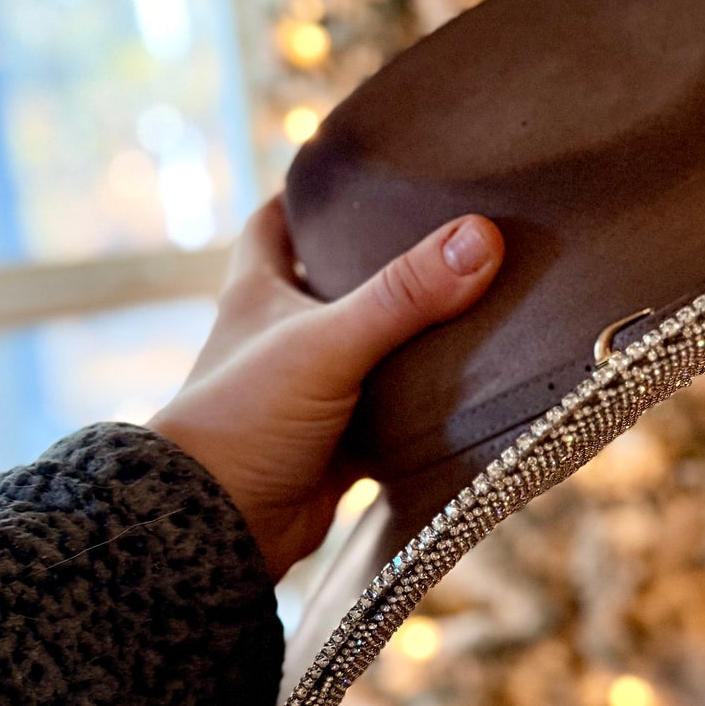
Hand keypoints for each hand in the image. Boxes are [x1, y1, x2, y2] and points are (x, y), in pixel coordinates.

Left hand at [150, 197, 503, 581]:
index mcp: (258, 293)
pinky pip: (392, 415)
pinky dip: (426, 407)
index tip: (366, 174)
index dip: (311, 194)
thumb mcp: (328, 343)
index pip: (275, 221)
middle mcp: (281, 337)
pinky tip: (473, 392)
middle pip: (335, 283)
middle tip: (448, 240)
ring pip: (372, 351)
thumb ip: (404, 294)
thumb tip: (482, 237)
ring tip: (479, 304)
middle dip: (385, 264)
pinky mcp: (337, 445)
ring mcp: (311, 394)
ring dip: (413, 338)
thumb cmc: (247, 420)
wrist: (222, 531)